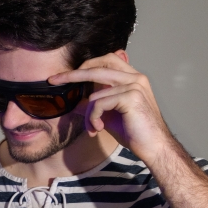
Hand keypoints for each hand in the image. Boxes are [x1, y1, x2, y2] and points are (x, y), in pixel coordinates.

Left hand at [49, 52, 176, 164]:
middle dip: (73, 74)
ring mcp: (134, 85)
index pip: (106, 60)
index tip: (64, 75)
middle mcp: (135, 77)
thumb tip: (74, 103)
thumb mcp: (109, 116)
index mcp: (132, 78)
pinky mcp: (131, 96)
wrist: (153, 147)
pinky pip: (99, 104)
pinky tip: (99, 128)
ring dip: (88, 115)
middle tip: (54, 80)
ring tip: (94, 128)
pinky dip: (94, 118)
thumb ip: (95, 105)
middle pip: (98, 66)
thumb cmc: (134, 132)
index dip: (85, 65)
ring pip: (95, 94)